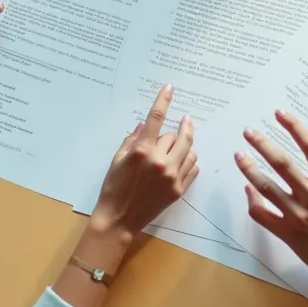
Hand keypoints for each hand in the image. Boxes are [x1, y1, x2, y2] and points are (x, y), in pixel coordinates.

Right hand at [90, 84, 198, 237]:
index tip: (170, 87)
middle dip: (170, 135)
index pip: (156, 118)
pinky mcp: (179, 190)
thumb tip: (143, 124)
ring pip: (189, 150)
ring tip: (173, 150)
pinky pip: (193, 167)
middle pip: (177, 135)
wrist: (118, 219)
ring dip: (183, 146)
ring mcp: (172, 177)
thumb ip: (132, 139)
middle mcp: (160, 162)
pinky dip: (188, 161)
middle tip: (164, 139)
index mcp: (142, 151)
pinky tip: (179, 163)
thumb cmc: (114, 187)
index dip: (163, 100)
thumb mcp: (117, 159)